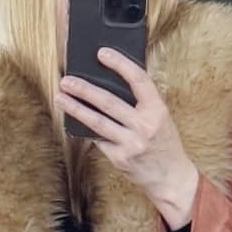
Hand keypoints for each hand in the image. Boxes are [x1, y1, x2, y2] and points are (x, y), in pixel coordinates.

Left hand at [56, 51, 199, 229]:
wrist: (171, 178)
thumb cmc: (164, 144)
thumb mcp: (161, 118)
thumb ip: (142, 102)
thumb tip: (113, 82)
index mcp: (157, 111)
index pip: (138, 80)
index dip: (120, 64)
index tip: (102, 53)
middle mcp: (144, 126)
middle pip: (109, 102)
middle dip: (84, 89)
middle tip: (67, 80)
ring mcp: (130, 144)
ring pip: (97, 122)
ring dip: (76, 109)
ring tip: (61, 98)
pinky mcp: (119, 158)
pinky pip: (98, 139)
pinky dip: (86, 129)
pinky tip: (73, 121)